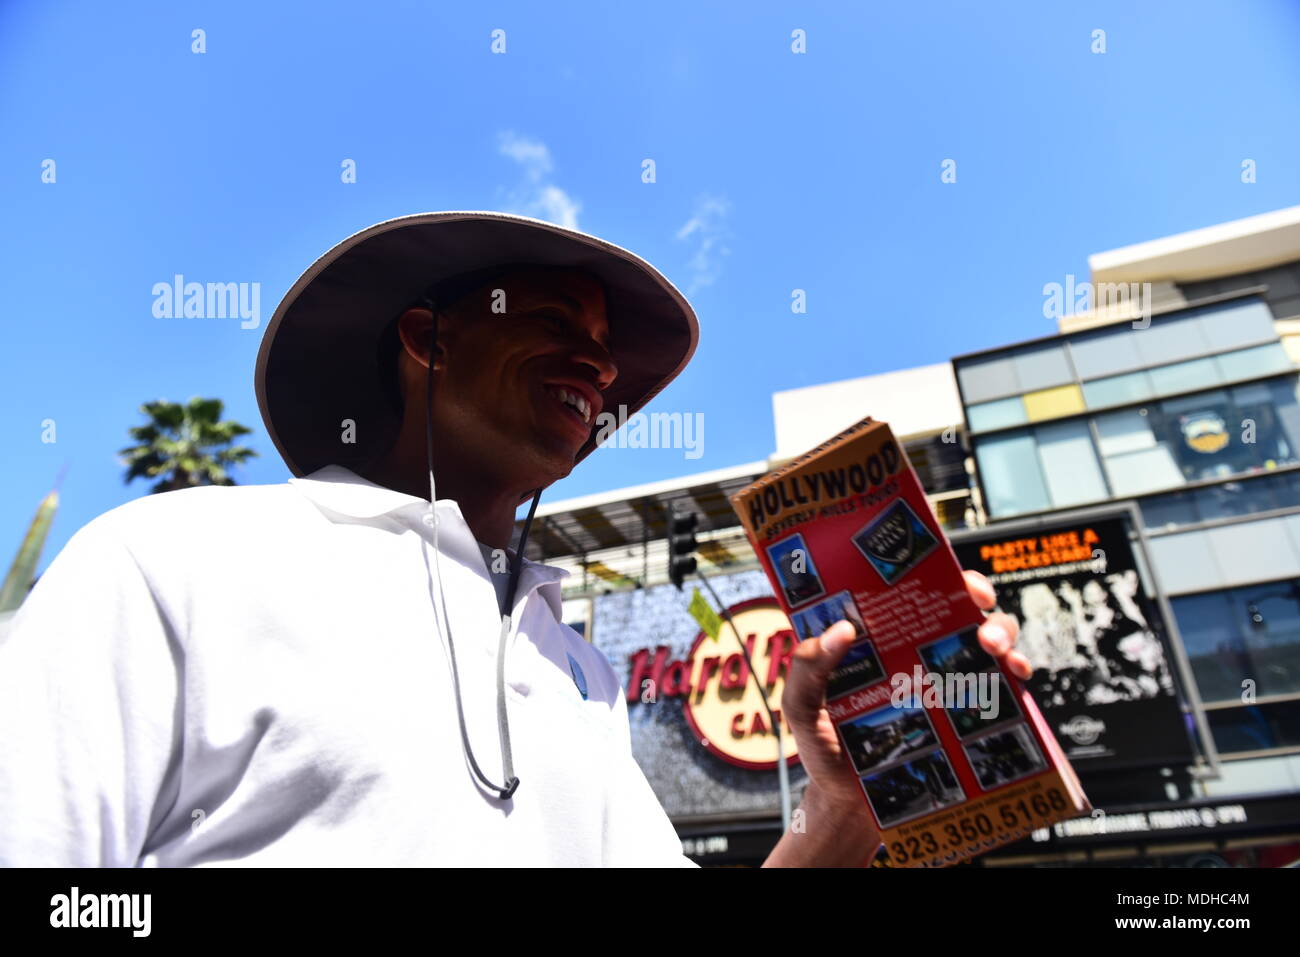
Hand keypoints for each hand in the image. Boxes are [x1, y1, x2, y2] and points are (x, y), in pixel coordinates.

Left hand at [781, 569, 1028, 818]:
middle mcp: (917, 652)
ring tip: (994, 646)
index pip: (907, 590)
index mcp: (878, 639)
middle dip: (976, 594)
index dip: (929, 569)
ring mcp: (947, 681)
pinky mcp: (970, 713)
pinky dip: (1017, 673)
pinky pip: (1003, 685)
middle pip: (957, 605)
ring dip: (1002, 630)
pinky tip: (1015, 675)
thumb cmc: (824, 750)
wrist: (851, 808)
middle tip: (976, 604)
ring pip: (988, 639)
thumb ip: (808, 670)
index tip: (942, 568)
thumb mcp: (802, 708)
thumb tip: (841, 631)